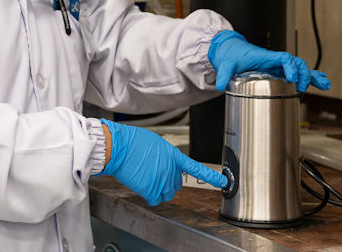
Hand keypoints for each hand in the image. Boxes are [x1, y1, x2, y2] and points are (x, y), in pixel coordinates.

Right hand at [99, 119, 225, 205]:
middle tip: (152, 172)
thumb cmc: (132, 142)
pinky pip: (155, 199)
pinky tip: (142, 184)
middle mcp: (171, 169)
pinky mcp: (151, 189)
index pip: (196, 168)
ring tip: (145, 177)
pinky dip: (150, 195)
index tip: (222, 182)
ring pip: (166, 193)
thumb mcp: (155, 143)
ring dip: (158, 188)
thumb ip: (165, 156)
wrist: (119, 147)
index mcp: (173, 156)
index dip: (210, 177)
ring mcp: (162, 180)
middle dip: (167, 181)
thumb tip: (163, 164)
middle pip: (176, 184)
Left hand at [208, 30, 330, 92]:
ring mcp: (278, 66)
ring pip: (300, 68)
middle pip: (297, 63)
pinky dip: (310, 77)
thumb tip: (221, 85)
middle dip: (304, 74)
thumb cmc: (231, 55)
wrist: (230, 51)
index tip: (292, 79)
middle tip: (303, 88)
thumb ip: (224, 74)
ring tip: (325, 84)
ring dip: (313, 75)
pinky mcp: (278, 71)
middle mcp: (275, 61)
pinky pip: (297, 73)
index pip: (284, 58)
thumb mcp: (226, 64)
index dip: (291, 67)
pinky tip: (321, 82)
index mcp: (266, 57)